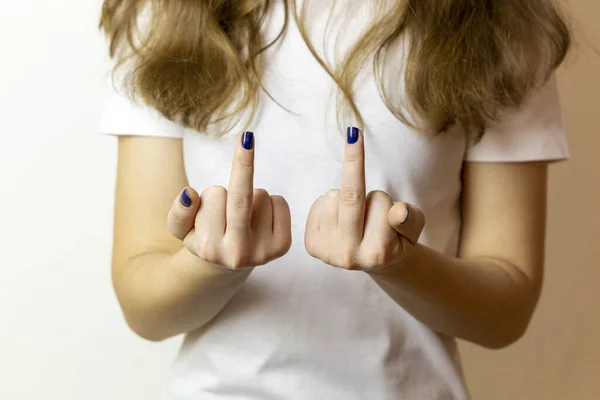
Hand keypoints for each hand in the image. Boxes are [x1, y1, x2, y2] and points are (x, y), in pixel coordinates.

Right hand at [167, 131, 291, 269]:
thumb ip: (178, 214)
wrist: (228, 263)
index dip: (211, 192)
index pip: (214, 198)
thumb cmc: (203, 237)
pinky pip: (279, 202)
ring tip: (240, 217)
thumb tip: (188, 195)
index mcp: (211, 248)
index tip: (223, 156)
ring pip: (260, 195)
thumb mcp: (181, 230)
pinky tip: (257, 219)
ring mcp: (264, 251)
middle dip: (243, 164)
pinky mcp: (283, 246)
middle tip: (246, 138)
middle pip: (241, 199)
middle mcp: (238, 253)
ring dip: (249, 196)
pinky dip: (269, 202)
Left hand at [305, 127, 424, 271]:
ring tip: (358, 216)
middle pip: (350, 197)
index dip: (385, 197)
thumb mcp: (413, 230)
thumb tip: (398, 212)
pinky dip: (333, 204)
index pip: (380, 203)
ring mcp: (327, 252)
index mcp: (377, 254)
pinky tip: (341, 220)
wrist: (376, 261)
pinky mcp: (312, 245)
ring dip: (349, 196)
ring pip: (334, 197)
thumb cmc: (397, 238)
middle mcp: (349, 256)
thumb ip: (411, 220)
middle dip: (355, 161)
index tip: (362, 144)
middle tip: (354, 132)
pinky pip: (320, 203)